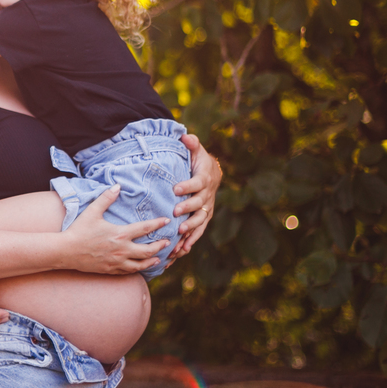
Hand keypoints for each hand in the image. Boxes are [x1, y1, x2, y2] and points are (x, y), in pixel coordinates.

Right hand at [64, 186, 169, 274]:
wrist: (66, 251)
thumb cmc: (79, 230)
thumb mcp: (92, 211)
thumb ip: (106, 198)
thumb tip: (117, 186)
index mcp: (120, 234)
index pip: (145, 228)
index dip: (158, 224)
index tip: (167, 221)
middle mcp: (122, 249)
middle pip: (148, 250)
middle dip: (160, 246)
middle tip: (168, 242)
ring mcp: (117, 262)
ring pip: (141, 264)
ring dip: (153, 260)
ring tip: (159, 257)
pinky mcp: (111, 270)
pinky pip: (130, 272)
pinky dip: (139, 269)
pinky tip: (141, 267)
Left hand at [170, 133, 221, 257]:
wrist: (211, 173)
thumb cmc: (198, 160)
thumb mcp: (196, 150)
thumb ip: (191, 144)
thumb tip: (186, 137)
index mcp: (204, 178)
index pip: (197, 183)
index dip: (187, 186)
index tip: (176, 189)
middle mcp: (207, 195)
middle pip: (198, 204)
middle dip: (187, 208)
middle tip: (175, 212)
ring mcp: (206, 208)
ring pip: (200, 220)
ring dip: (191, 228)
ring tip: (180, 234)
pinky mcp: (203, 217)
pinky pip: (198, 231)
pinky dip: (191, 240)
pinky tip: (182, 250)